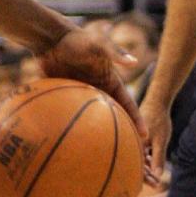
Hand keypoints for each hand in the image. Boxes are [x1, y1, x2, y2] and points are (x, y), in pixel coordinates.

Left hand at [37, 27, 154, 184]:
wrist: (50, 39)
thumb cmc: (77, 39)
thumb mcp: (97, 44)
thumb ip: (114, 52)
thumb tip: (134, 63)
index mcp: (111, 82)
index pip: (128, 105)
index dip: (137, 121)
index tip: (145, 137)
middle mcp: (98, 91)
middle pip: (112, 117)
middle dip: (122, 134)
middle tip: (127, 151)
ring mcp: (81, 96)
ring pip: (90, 121)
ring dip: (94, 137)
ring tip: (97, 157)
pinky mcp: (65, 98)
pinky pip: (69, 117)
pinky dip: (69, 129)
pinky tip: (65, 145)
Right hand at [138, 95, 171, 183]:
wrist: (156, 101)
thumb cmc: (159, 120)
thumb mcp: (161, 141)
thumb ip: (158, 158)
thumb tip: (158, 175)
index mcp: (133, 145)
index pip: (137, 166)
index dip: (145, 177)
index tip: (155, 185)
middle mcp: (129, 142)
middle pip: (134, 162)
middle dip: (145, 174)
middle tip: (156, 184)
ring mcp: (131, 139)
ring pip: (136, 156)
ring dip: (145, 166)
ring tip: (155, 175)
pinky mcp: (134, 135)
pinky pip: (136, 149)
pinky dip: (143, 156)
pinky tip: (150, 162)